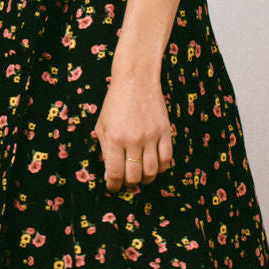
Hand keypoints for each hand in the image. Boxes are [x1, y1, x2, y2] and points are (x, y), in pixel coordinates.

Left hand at [94, 74, 172, 192]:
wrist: (136, 81)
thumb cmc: (115, 103)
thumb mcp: (101, 125)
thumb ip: (104, 149)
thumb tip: (110, 172)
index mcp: (114, 138)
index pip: (115, 173)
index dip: (113, 185)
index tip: (113, 187)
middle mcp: (133, 139)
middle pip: (134, 175)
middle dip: (129, 184)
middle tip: (127, 182)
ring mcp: (151, 136)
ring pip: (152, 171)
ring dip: (146, 179)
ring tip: (141, 177)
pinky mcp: (165, 132)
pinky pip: (166, 159)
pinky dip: (161, 168)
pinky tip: (154, 166)